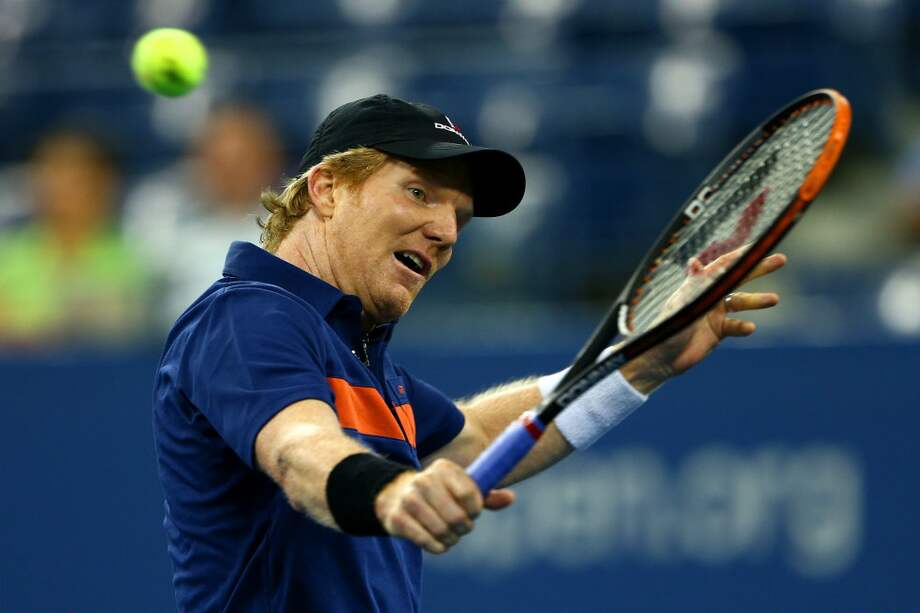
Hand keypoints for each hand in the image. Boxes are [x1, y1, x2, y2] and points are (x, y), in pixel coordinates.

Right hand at [374, 458, 514, 553]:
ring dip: (451, 539)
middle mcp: (424, 480)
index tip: (472, 512)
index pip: (471, 494)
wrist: (395, 494)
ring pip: (442, 531)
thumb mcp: (460, 487)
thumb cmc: (439, 493)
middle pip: (457, 516)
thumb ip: (486, 495)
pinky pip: (426, 541)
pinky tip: (438, 542)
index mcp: (444, 468)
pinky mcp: (397, 518)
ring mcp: (409, 499)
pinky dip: (437, 547)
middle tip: (462, 528)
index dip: (475, 510)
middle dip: (464, 528)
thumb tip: (510, 499)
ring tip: (449, 536)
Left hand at [622, 250, 786, 392]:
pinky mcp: (717, 331)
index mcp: (698, 284)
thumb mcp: (682, 306)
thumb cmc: (667, 329)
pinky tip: (750, 328)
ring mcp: (714, 313)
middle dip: (758, 269)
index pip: (723, 265)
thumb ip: (693, 286)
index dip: (741, 254)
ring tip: (775, 299)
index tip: (760, 245)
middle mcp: (708, 295)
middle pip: (738, 278)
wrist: (661, 359)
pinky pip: (735, 326)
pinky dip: (743, 326)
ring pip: (741, 302)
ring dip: (757, 300)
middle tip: (781, 260)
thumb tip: (695, 261)